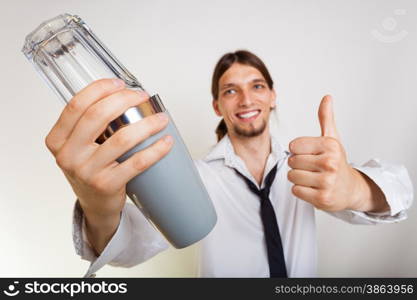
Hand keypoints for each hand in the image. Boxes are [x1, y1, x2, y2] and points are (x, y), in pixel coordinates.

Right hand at [45, 79, 172, 252]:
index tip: (120, 84)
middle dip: (125, 100)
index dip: (100, 89)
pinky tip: (165, 141)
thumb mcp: (78, 146)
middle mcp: (68, 155)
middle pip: (97, 116)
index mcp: (58, 140)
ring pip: (122, 138)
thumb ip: (88, 123)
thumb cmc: (90, 169)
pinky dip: (156, 150)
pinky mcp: (106, 185)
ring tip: (161, 118)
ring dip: (147, 124)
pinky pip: (137, 162)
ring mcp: (86, 171)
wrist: (95, 205)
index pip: (76, 105)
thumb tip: (122, 95)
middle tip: (142, 97)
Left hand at [287, 95, 386, 211]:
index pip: (293, 146)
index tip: (311, 154)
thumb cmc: (336, 162)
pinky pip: (295, 190)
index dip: (298, 151)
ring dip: (298, 179)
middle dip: (298, 165)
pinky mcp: (322, 198)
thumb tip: (327, 97)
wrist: (351, 189)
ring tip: (313, 178)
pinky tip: (314, 189)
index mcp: (330, 145)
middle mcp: (330, 163)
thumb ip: (326, 118)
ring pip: (292, 176)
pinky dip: (301, 191)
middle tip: (313, 168)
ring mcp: (327, 182)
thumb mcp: (332, 139)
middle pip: (291, 162)